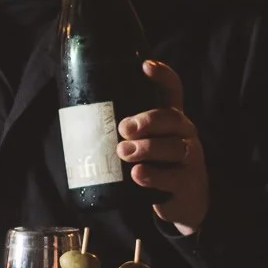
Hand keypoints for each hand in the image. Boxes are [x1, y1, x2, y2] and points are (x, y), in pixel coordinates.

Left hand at [118, 60, 208, 232]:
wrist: (184, 201)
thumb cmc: (157, 164)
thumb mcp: (146, 143)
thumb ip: (125, 130)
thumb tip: (78, 119)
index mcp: (171, 119)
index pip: (172, 91)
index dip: (162, 76)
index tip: (145, 67)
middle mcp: (184, 134)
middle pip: (173, 118)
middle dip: (148, 120)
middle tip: (124, 128)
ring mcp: (189, 159)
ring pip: (174, 147)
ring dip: (147, 148)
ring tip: (124, 152)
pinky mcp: (187, 184)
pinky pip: (174, 178)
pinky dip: (154, 176)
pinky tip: (138, 175)